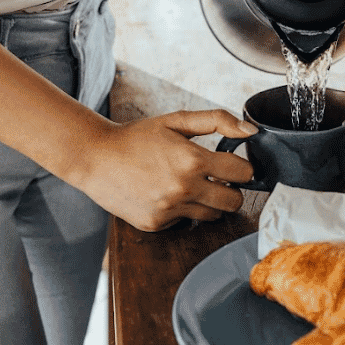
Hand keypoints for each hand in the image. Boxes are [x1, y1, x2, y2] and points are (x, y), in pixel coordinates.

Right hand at [75, 110, 257, 231]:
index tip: (232, 164)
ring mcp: (169, 210)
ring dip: (208, 202)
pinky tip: (165, 194)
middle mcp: (183, 189)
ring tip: (189, 185)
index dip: (242, 168)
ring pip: (212, 215)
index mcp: (192, 160)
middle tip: (216, 179)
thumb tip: (250, 130)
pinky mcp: (156, 224)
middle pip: (234, 202)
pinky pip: (185, 221)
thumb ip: (216, 121)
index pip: (243, 174)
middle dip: (230, 190)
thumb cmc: (136, 137)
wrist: (95, 158)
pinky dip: (181, 210)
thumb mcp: (175, 120)